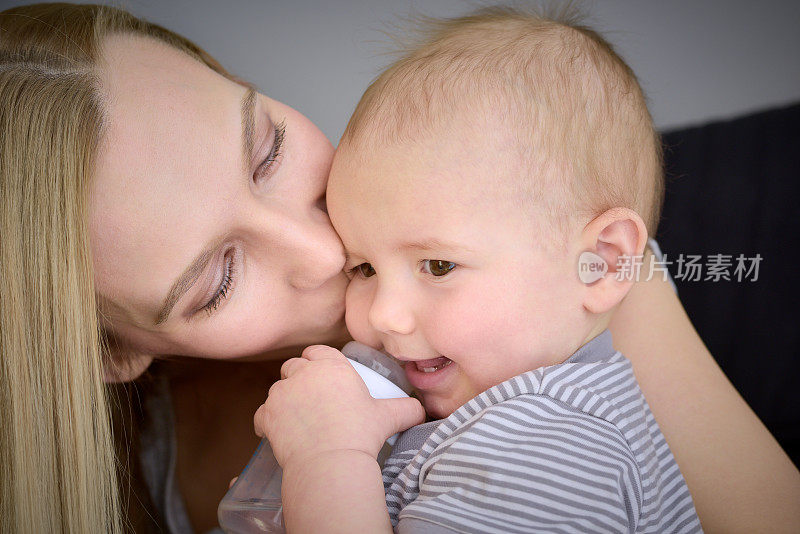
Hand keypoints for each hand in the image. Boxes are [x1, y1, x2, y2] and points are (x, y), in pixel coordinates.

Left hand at [253, 345, 423, 470]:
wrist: (331, 462)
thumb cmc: (361, 435)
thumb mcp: (389, 417)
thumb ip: (407, 408)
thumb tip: (421, 410)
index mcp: (331, 366)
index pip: (317, 351)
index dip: (318, 361)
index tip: (322, 375)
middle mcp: (303, 373)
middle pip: (293, 366)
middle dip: (299, 378)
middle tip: (312, 399)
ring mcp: (281, 393)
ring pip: (277, 388)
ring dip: (285, 399)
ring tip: (299, 418)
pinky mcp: (266, 415)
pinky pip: (262, 413)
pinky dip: (268, 421)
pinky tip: (278, 432)